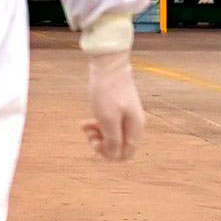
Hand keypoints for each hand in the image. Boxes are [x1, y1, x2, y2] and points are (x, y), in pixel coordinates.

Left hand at [82, 47, 144, 161]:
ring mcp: (127, 116)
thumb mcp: (107, 119)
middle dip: (102, 145)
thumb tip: (114, 156)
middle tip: (88, 134)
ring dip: (97, 135)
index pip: (126, 154)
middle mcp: (134, 124)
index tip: (95, 144)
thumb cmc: (108, 91)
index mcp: (135, 128)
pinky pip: (109, 125)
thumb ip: (112, 140)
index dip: (109, 155)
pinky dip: (97, 126)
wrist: (108, 64)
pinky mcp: (119, 109)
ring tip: (84, 126)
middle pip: (119, 147)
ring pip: (112, 136)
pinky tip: (86, 122)